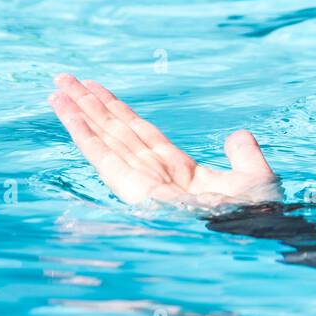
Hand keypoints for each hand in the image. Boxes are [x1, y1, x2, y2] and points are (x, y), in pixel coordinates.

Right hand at [48, 74, 280, 207]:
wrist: (251, 235)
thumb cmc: (258, 220)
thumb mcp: (257, 178)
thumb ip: (244, 155)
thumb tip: (238, 135)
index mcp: (183, 174)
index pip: (143, 135)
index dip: (120, 112)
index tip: (97, 91)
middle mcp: (157, 176)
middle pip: (117, 132)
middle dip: (91, 107)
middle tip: (65, 80)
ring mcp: (143, 184)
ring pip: (105, 140)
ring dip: (80, 114)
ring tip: (57, 90)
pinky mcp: (134, 193)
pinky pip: (104, 157)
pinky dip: (83, 135)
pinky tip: (67, 115)